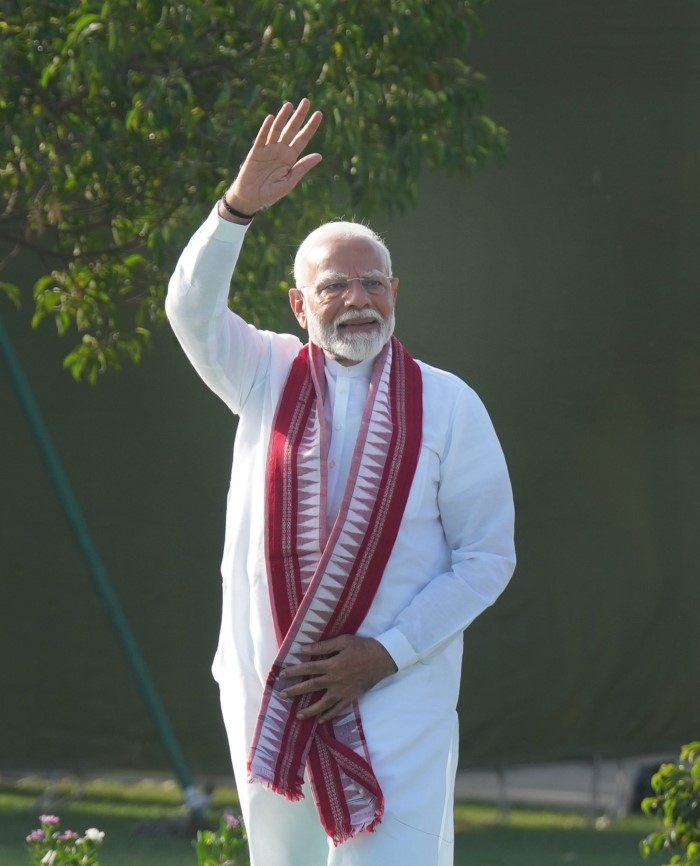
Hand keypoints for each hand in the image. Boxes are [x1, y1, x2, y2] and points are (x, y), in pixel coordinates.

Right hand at [222, 99, 322, 218]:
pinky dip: (266, 129)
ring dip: (283, 117)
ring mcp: (268, 150)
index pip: (303, 139)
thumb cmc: (271, 193)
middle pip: (291, 129)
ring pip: (277, 130)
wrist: (252, 199)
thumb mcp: (290, 181)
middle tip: (306, 101)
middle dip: (299, 116)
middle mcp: (280, 150)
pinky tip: (272, 119)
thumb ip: (302, 167)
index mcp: (290, 158)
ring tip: (290, 105)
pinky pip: (261, 138)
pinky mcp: (256, 152)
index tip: (319, 114)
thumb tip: (319, 155)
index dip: (310, 126)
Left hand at [279, 635, 397, 723]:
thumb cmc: (362, 647)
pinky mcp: (351, 697)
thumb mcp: (343, 641)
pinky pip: (338, 709)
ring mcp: (343, 691)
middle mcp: (335, 680)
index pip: (308, 668)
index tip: (282, 675)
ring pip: (323, 703)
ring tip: (298, 715)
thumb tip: (303, 648)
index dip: (294, 671)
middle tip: (282, 695)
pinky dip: (329, 715)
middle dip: (295, 691)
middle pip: (312, 687)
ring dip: (310, 710)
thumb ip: (323, 647)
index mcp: (332, 664)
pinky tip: (321, 720)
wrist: (383, 658)